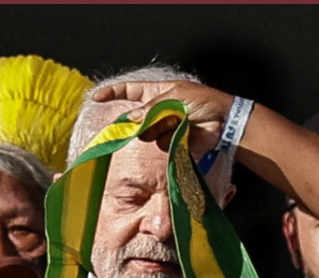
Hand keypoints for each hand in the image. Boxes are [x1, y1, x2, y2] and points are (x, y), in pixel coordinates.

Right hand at [94, 80, 232, 155]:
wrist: (223, 121)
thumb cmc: (204, 101)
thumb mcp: (176, 96)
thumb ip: (151, 107)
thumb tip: (132, 118)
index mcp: (156, 93)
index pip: (129, 91)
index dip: (112, 94)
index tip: (96, 98)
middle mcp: (157, 112)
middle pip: (135, 120)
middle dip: (144, 120)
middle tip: (163, 116)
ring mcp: (163, 129)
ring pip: (147, 135)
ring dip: (162, 129)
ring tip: (181, 122)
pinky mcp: (172, 144)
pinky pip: (161, 145)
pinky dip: (172, 139)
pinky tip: (185, 133)